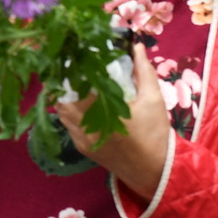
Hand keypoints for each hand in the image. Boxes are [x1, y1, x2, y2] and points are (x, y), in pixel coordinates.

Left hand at [55, 43, 171, 200]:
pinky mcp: (81, 147)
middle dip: (66, 80)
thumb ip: (143, 71)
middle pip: (62, 98)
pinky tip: (80, 100)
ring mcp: (81, 139)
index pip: (76, 87)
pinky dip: (70, 110)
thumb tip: (135, 46)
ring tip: (75, 80)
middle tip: (74, 65)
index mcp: (104, 115)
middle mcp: (86, 128)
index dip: (73, 69)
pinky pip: (67, 123)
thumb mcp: (154, 100)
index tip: (76, 55)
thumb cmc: (155, 135)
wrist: (155, 171)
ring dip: (66, 95)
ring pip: (62, 111)